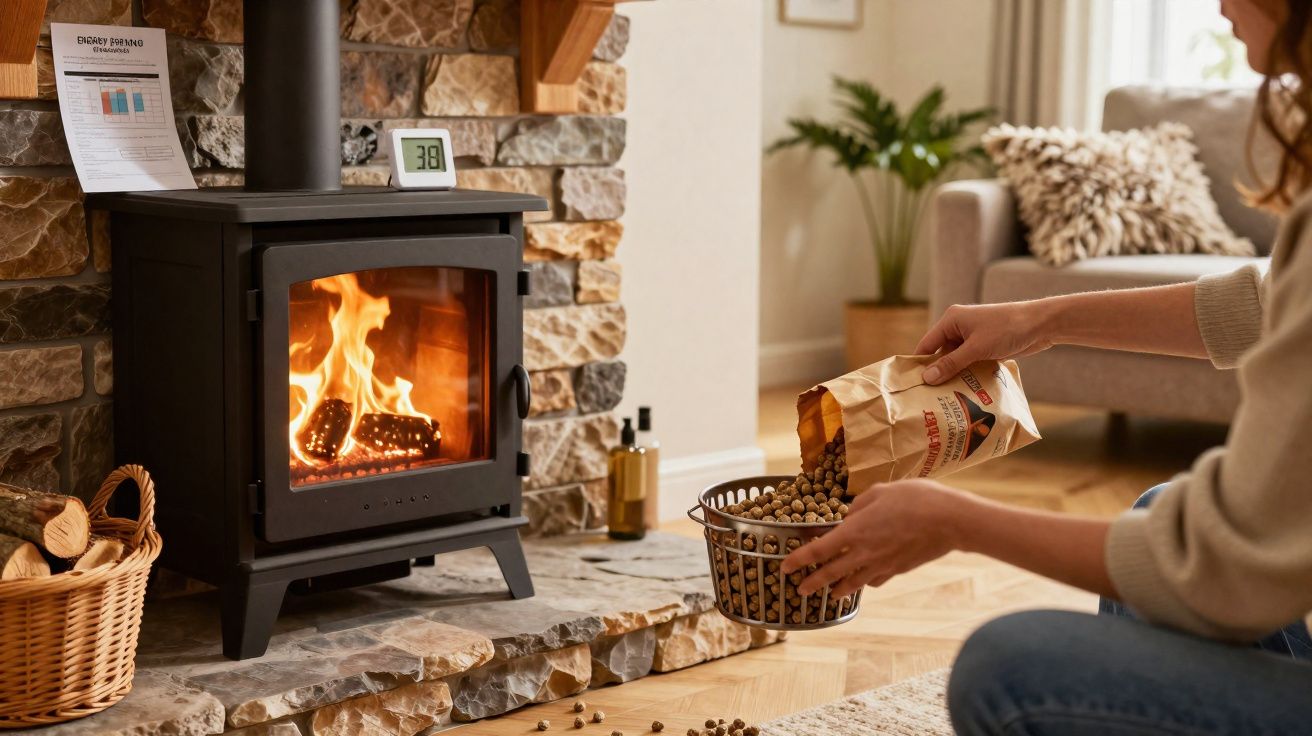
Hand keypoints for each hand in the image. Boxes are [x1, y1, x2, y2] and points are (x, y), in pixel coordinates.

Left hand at [781, 480, 974, 597]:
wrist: (949, 520)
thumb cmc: (915, 499)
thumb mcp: (879, 492)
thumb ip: (859, 505)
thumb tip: (849, 515)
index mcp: (854, 531)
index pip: (818, 550)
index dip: (799, 560)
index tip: (785, 567)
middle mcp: (864, 553)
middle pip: (830, 573)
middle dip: (813, 583)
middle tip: (800, 590)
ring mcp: (882, 564)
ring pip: (853, 582)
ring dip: (838, 589)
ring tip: (831, 593)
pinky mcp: (898, 569)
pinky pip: (876, 580)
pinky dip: (867, 582)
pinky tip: (866, 581)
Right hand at [916, 301, 1054, 384]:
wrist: (1041, 324)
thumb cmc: (1007, 329)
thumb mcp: (976, 348)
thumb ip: (951, 363)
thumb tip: (927, 378)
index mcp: (952, 320)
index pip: (927, 344)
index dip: (919, 363)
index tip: (912, 385)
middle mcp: (959, 327)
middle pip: (941, 353)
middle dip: (938, 373)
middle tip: (930, 396)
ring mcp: (973, 336)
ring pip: (956, 359)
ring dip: (955, 375)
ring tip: (946, 397)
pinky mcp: (985, 345)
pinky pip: (970, 362)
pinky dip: (968, 374)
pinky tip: (966, 390)